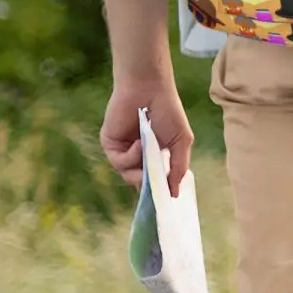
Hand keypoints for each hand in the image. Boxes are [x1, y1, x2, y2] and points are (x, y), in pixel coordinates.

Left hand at [101, 78, 192, 198]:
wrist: (149, 89)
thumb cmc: (169, 111)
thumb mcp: (181, 141)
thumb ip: (178, 168)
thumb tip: (175, 193)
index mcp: (155, 155)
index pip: (155, 180)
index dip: (158, 191)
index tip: (164, 202)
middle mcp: (138, 156)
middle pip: (140, 183)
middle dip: (149, 185)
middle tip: (156, 185)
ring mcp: (124, 151)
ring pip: (129, 176)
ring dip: (140, 169)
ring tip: (149, 152)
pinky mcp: (110, 146)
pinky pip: (119, 162)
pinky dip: (131, 156)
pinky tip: (139, 143)